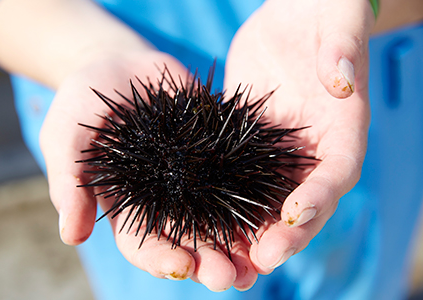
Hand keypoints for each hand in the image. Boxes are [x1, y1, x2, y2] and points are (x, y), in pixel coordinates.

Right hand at [40, 50, 259, 291]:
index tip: (182, 267)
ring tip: (259, 262)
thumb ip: (70, 182)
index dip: (161, 258)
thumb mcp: (66, 136)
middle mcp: (165, 200)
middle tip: (231, 278)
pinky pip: (237, 177)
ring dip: (238, 243)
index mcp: (128, 206)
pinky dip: (252, 197)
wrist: (119, 67)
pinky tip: (272, 212)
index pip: (143, 244)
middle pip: (189, 240)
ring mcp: (193, 178)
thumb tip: (71, 238)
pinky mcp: (216, 153)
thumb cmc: (83, 101)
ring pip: (219, 218)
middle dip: (208, 262)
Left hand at [224, 0, 374, 275]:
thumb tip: (342, 79)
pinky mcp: (249, 142)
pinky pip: (236, 175)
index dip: (319, 197)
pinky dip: (223, 199)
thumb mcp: (339, 25)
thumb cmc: (326, 16)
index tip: (294, 216)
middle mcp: (312, 149)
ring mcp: (279, 150)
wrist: (295, 16)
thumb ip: (341, 51)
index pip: (337, 173)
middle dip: (284, 234)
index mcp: (342, 129)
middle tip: (260, 259)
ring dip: (251, 229)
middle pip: (302, 201)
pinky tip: (203, 217)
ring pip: (266, 198)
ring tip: (231, 256)